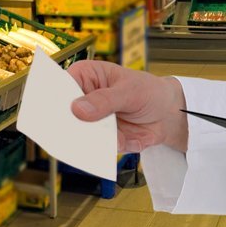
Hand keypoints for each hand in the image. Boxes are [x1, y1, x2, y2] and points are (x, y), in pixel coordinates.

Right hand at [68, 61, 189, 154]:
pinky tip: (131, 139)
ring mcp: (91, 122)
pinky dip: (116, 148)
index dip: (56, 100)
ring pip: (80, 137)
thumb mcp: (130, 91)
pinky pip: (100, 150)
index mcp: (84, 77)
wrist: (169, 114)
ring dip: (96, 141)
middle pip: (65, 116)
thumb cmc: (148, 91)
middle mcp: (83, 100)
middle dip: (73, 127)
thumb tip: (78, 109)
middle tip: (81, 132)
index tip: (61, 112)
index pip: (61, 87)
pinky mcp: (101, 141)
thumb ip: (105, 99)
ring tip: (115, 137)